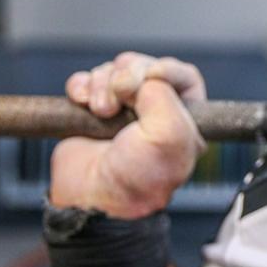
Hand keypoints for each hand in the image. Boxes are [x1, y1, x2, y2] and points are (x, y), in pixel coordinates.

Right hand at [49, 52, 206, 217]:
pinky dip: (81, 86)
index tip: (151, 75)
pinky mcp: (91, 112)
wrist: (93, 198)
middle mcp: (154, 113)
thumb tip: (146, 77)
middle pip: (144, 68)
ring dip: (103, 84)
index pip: (184, 76)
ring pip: (113, 72)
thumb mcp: (169, 136)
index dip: (166, 69)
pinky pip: (86, 82)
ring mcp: (122, 111)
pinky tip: (82, 102)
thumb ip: (165, 96)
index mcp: (184, 120)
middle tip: (119, 99)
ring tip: (101, 111)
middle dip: (128, 76)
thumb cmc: (137, 178)